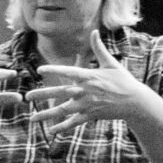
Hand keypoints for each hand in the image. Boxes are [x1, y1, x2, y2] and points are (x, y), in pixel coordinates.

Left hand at [29, 39, 155, 135]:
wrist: (135, 101)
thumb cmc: (123, 81)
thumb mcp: (111, 63)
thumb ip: (98, 49)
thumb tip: (94, 31)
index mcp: (89, 76)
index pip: (68, 72)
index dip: (54, 70)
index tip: (40, 70)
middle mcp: (85, 90)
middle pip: (60, 92)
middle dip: (42, 95)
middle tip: (27, 97)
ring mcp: (87, 104)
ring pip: (63, 110)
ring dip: (47, 115)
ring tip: (33, 118)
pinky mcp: (91, 115)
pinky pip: (74, 122)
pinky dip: (63, 127)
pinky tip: (51, 131)